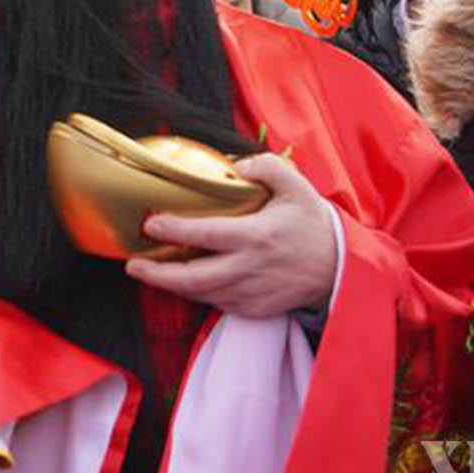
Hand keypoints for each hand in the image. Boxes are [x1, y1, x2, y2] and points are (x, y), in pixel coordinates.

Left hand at [125, 153, 338, 317]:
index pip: (206, 235)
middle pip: (193, 278)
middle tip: (133, 266)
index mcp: (257, 237)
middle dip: (157, 275)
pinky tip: (182, 282)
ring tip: (147, 273)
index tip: (151, 223)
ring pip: (201, 294)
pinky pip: (217, 303)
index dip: (175, 230)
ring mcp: (251, 293)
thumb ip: (265, 168)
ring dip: (172, 286)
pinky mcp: (254, 309)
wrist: (341, 269)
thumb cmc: (313, 225)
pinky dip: (197, 294)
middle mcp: (250, 269)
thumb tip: (234, 164)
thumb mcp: (296, 187)